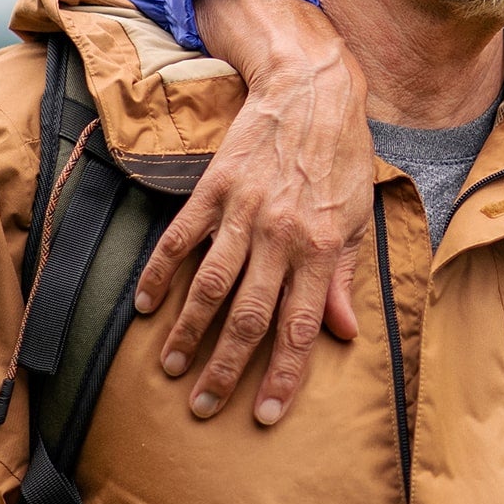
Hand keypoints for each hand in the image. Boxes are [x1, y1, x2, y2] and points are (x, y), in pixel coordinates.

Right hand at [131, 0, 371, 423]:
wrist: (312, 89)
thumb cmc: (342, 157)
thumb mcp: (359, 218)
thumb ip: (345, 278)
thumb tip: (344, 333)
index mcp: (324, 249)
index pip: (301, 328)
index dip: (283, 376)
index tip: (263, 415)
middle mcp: (282, 237)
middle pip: (249, 318)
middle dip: (225, 369)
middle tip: (203, 406)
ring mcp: (244, 213)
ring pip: (210, 286)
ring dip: (187, 332)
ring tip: (168, 367)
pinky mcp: (214, 189)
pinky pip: (181, 239)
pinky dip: (159, 272)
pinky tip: (144, 304)